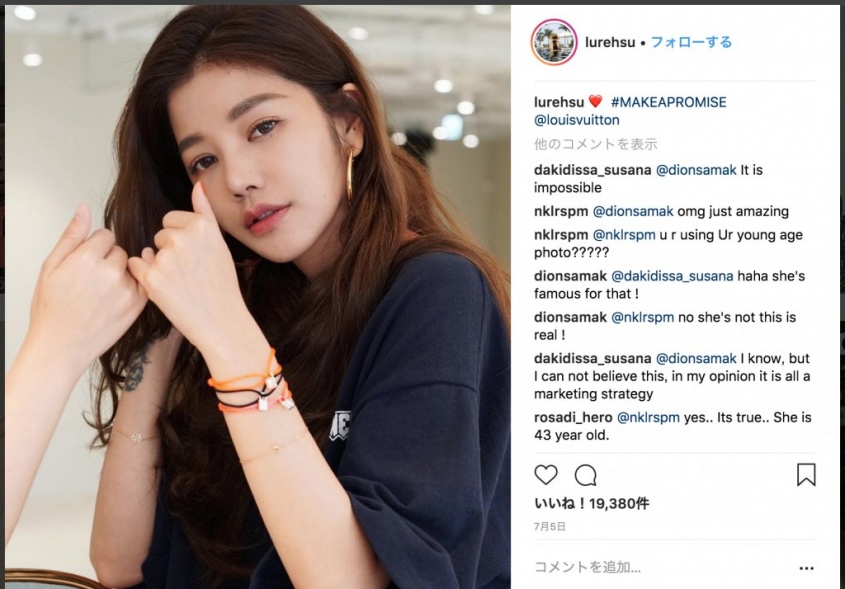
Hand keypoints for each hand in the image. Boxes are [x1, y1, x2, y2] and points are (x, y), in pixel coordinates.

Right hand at [27, 203, 147, 371]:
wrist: (61, 346)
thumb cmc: (51, 307)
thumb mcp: (51, 266)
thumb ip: (71, 236)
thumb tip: (83, 208)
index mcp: (87, 258)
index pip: (106, 236)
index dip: (95, 248)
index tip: (86, 264)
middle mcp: (110, 271)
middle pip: (120, 251)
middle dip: (109, 261)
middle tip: (92, 282)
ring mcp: (127, 289)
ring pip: (132, 267)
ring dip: (122, 275)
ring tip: (102, 294)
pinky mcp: (138, 304)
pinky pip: (142, 283)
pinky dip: (133, 288)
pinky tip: (115, 300)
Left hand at [127, 182, 248, 351]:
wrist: (221, 320)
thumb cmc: (221, 284)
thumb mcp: (219, 244)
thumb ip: (205, 212)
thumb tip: (197, 186)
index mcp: (201, 226)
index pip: (172, 220)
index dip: (182, 240)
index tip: (196, 258)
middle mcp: (183, 238)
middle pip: (160, 236)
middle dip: (170, 252)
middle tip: (190, 274)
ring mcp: (166, 258)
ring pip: (149, 252)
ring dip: (159, 266)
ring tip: (181, 284)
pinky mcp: (152, 278)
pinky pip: (136, 266)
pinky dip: (145, 277)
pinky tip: (165, 289)